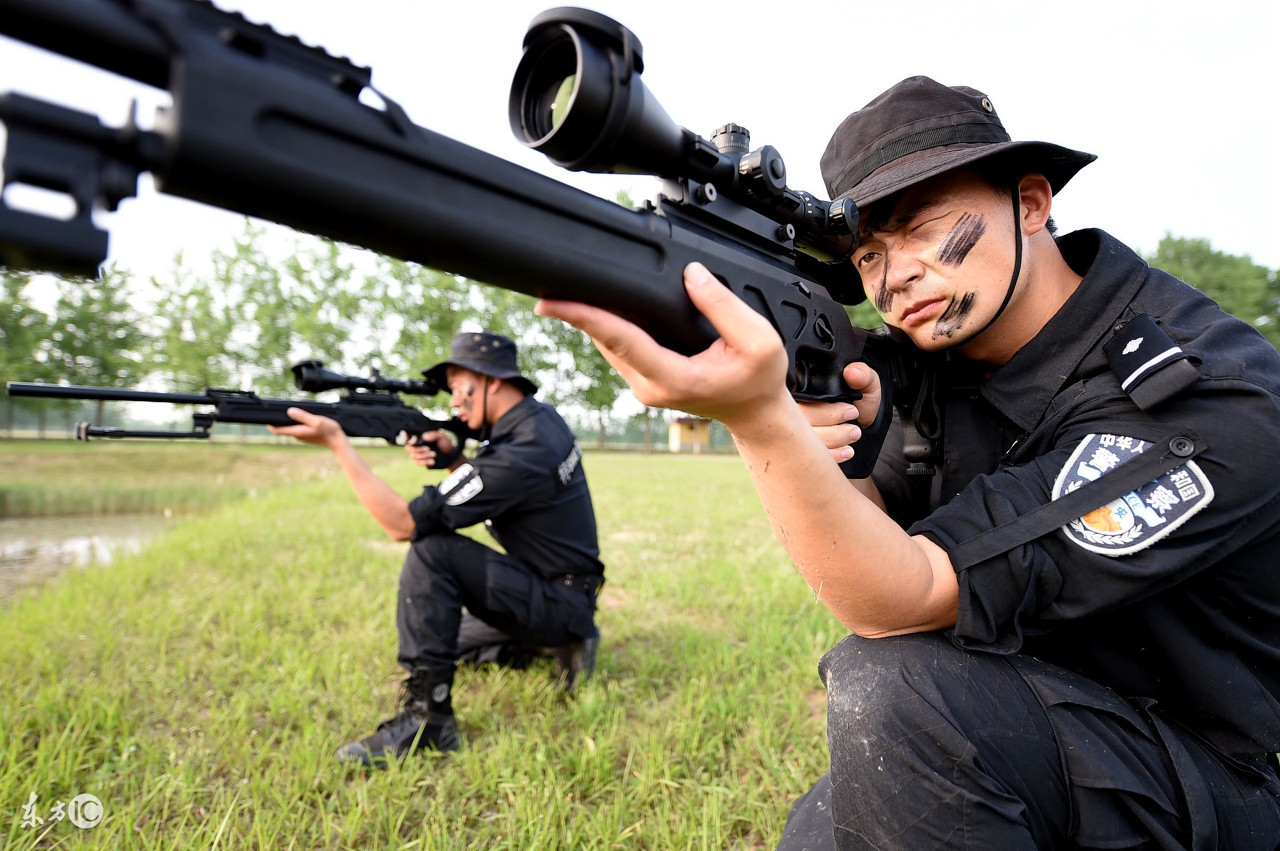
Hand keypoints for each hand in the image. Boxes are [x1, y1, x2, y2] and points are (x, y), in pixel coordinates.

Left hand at [267, 407, 345, 448]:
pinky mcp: (306, 435)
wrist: (337, 441)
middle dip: (277, 421)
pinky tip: (300, 417)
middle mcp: (297, 435)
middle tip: (274, 411)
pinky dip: (295, 423)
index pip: (277, 430)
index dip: (269, 424)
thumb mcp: (316, 420)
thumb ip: (303, 416)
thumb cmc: (328, 431)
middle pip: (282, 429)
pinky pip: (296, 429)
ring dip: (286, 421)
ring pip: (289, 428)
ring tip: (287, 412)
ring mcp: (301, 436)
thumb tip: (289, 411)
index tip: (265, 418)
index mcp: (297, 432)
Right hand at [404, 430, 455, 467]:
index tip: (410, 440)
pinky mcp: (421, 462)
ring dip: (424, 456)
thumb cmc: (445, 444)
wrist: (450, 456)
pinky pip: (418, 462)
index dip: (405, 438)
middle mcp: (417, 445)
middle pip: (409, 448)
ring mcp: (418, 454)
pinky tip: (432, 461)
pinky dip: (425, 462)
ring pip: (413, 456)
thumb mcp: (442, 437)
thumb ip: (434, 434)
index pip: (408, 436)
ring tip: (434, 454)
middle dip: (418, 449)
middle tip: (428, 449)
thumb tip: (424, 436)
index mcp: (420, 437)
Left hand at [536, 262, 791, 434]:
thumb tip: (690, 274)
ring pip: (608, 345)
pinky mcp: (644, 381)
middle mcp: (650, 386)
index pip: (621, 341)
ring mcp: (644, 386)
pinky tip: (602, 308)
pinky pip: (619, 348)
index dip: (585, 318)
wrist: (755, 413)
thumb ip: (723, 305)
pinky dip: (608, 327)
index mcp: (674, 378)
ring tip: (569, 291)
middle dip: (579, 312)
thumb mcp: (758, 340)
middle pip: (606, 341)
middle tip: (551, 282)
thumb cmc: (758, 381)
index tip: (553, 304)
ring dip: (591, 320)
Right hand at [798, 362, 883, 464]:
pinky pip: (809, 458)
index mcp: (805, 393)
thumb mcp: (867, 384)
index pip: (803, 402)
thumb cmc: (861, 403)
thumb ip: (862, 373)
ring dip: (835, 441)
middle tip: (855, 428)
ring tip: (854, 435)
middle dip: (832, 430)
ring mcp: (794, 433)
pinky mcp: (802, 451)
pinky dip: (831, 455)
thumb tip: (852, 373)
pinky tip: (846, 451)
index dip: (827, 411)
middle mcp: (794, 411)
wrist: (867, 427)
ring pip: (805, 442)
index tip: (851, 411)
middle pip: (801, 425)